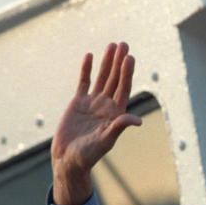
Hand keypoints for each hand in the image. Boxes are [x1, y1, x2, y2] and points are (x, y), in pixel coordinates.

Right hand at [51, 42, 142, 204]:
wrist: (68, 160)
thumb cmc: (88, 156)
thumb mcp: (105, 141)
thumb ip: (119, 128)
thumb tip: (138, 120)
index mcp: (116, 114)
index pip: (123, 88)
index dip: (126, 73)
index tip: (129, 57)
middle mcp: (106, 106)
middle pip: (115, 79)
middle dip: (119, 62)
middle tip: (124, 44)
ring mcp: (92, 103)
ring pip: (102, 78)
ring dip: (107, 62)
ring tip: (112, 45)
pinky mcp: (78, 103)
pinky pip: (84, 82)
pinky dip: (87, 70)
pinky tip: (90, 56)